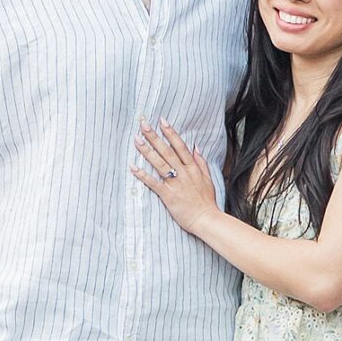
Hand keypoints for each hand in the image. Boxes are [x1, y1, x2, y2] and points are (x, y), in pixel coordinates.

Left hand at [131, 120, 219, 236]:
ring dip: (147, 151)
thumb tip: (196, 147)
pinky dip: (143, 175)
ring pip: (159, 163)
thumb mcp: (208, 178)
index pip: (180, 146)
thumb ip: (201, 162)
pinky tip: (133, 167)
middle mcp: (184, 173)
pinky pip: (153, 183)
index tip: (162, 121)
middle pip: (167, 151)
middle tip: (143, 125)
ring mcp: (175, 183)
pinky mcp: (168, 195)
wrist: (206, 219)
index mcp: (193, 168)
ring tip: (136, 140)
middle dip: (154, 137)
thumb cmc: (206, 201)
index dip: (170, 133)